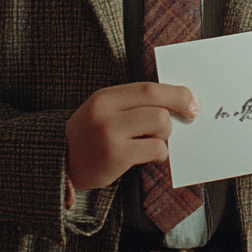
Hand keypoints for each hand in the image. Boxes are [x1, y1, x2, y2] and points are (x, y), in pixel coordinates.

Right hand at [65, 82, 196, 189]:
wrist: (59, 163)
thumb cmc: (91, 136)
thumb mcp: (105, 111)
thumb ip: (134, 104)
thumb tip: (177, 103)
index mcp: (105, 97)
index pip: (149, 88)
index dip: (176, 94)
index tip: (191, 101)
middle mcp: (106, 112)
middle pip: (158, 106)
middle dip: (175, 114)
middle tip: (180, 122)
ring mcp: (110, 134)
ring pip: (160, 124)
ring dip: (165, 135)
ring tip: (153, 141)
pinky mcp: (116, 156)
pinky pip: (156, 149)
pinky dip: (159, 153)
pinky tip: (148, 156)